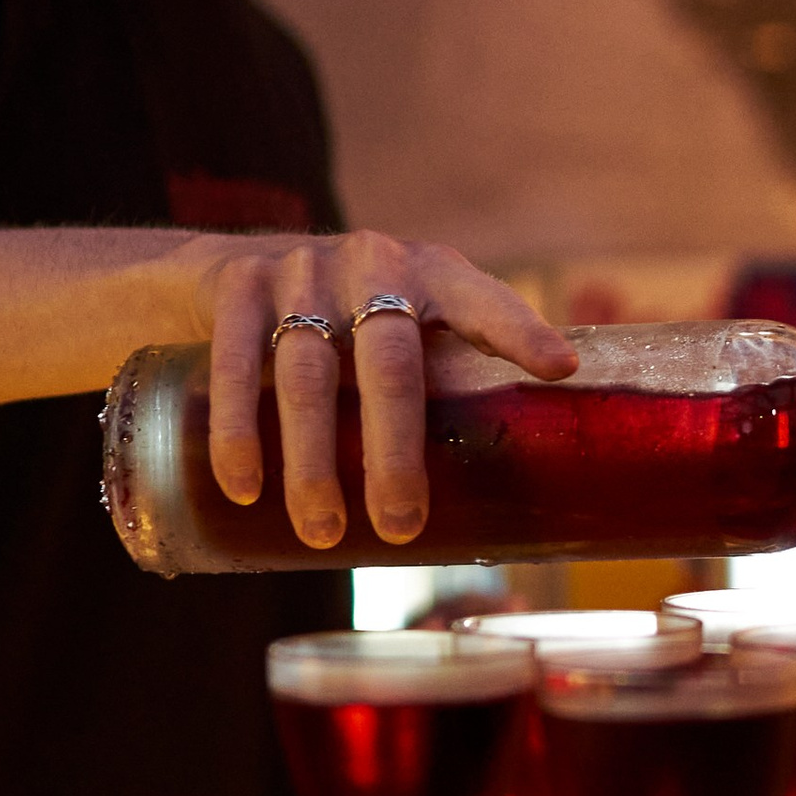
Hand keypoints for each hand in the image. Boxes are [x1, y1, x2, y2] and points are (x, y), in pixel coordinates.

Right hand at [199, 237, 573, 551]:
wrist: (235, 268)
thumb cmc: (350, 321)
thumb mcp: (409, 324)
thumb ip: (452, 374)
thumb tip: (512, 491)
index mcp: (432, 274)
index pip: (484, 301)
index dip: (522, 332)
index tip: (560, 369)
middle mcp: (373, 262)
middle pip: (388, 363)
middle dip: (394, 451)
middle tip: (399, 527)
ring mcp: (302, 270)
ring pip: (307, 375)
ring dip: (314, 463)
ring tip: (323, 533)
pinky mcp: (240, 285)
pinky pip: (236, 366)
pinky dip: (238, 434)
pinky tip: (245, 488)